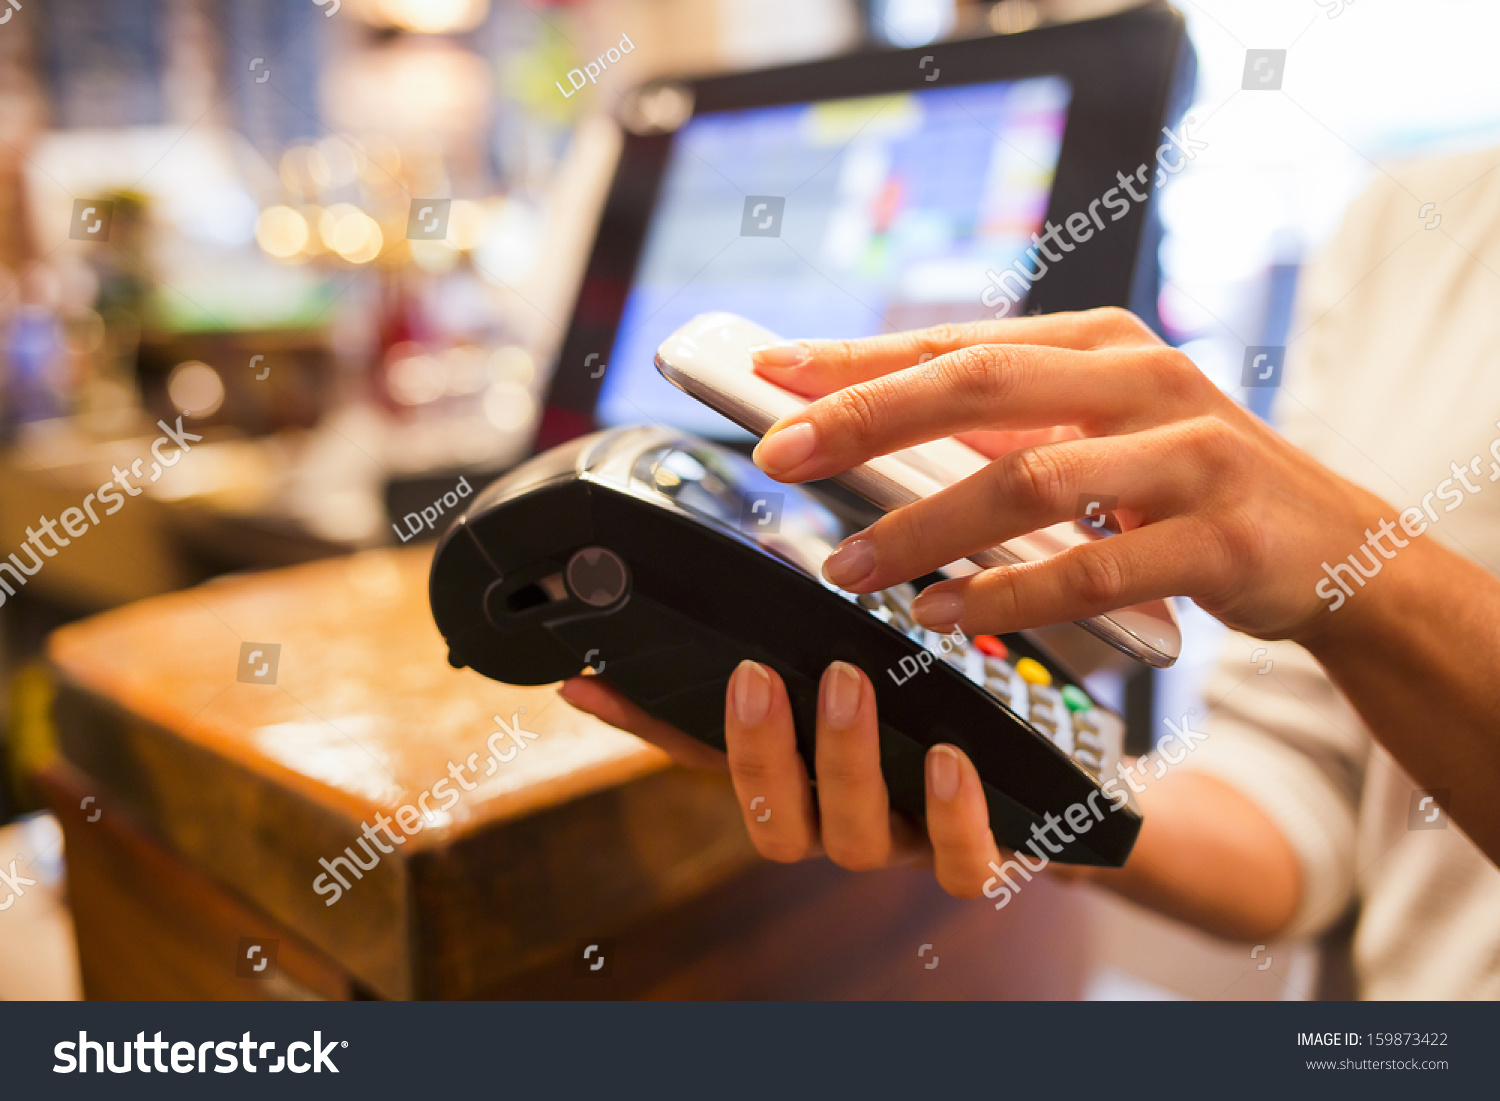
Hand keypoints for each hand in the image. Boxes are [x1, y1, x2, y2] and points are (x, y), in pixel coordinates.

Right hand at [558, 661, 1007, 895]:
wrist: (1050, 796)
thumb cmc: (933, 717)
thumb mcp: (860, 667)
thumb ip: (799, 643)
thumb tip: (717, 586)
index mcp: (801, 779)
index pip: (704, 759)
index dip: (645, 729)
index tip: (590, 684)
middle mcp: (839, 820)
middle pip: (773, 821)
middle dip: (758, 750)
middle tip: (758, 674)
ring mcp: (904, 843)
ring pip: (854, 840)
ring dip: (844, 762)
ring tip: (849, 685)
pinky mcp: (973, 855)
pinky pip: (957, 863)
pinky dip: (948, 816)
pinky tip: (945, 758)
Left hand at [746, 308, 1388, 643]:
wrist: (1333, 544)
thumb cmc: (1188, 486)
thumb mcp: (1100, 433)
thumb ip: (1008, 429)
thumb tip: (872, 435)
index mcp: (1100, 345)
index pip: (955, 344)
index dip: (857, 359)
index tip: (767, 371)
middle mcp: (1143, 379)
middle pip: (977, 387)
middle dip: (865, 417)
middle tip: (778, 454)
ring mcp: (1188, 454)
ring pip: (1027, 483)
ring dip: (923, 527)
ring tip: (848, 567)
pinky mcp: (1219, 537)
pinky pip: (1093, 568)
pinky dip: (1008, 593)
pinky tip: (945, 612)